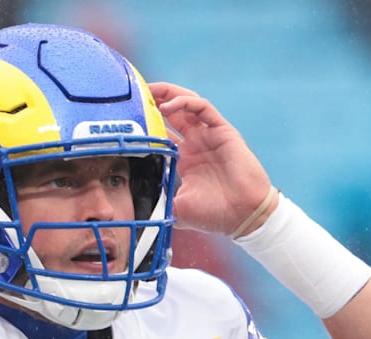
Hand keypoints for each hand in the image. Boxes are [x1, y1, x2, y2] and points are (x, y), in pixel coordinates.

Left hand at [149, 82, 273, 235]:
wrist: (243, 216)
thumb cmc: (214, 215)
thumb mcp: (177, 209)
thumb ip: (159, 203)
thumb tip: (135, 211)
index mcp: (184, 160)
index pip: (162, 134)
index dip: (146, 124)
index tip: (127, 119)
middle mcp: (196, 144)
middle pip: (172, 113)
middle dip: (153, 101)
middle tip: (135, 95)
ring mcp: (209, 135)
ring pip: (187, 103)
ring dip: (167, 94)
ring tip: (149, 91)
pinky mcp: (222, 130)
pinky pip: (202, 107)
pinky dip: (184, 102)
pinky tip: (167, 106)